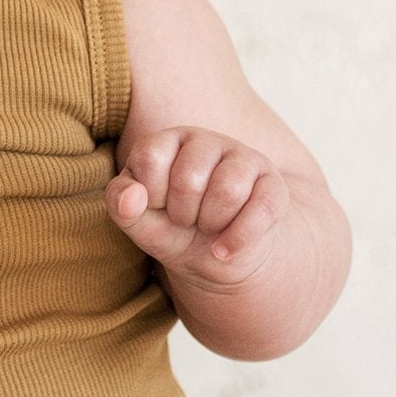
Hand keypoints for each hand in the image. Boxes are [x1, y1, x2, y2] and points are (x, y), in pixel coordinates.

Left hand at [105, 127, 290, 287]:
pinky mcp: (273, 185)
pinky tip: (224, 249)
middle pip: (189, 178)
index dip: (150, 195)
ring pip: (228, 191)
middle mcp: (207, 141)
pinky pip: (261, 210)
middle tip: (184, 220)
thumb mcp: (138, 222)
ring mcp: (245, 159)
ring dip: (210, 224)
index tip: (156, 206)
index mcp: (168, 140)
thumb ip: (122, 205)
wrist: (215, 256)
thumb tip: (132, 198)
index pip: (150, 157)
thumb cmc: (171, 229)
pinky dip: (237, 240)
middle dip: (181, 214)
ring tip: (207, 227)